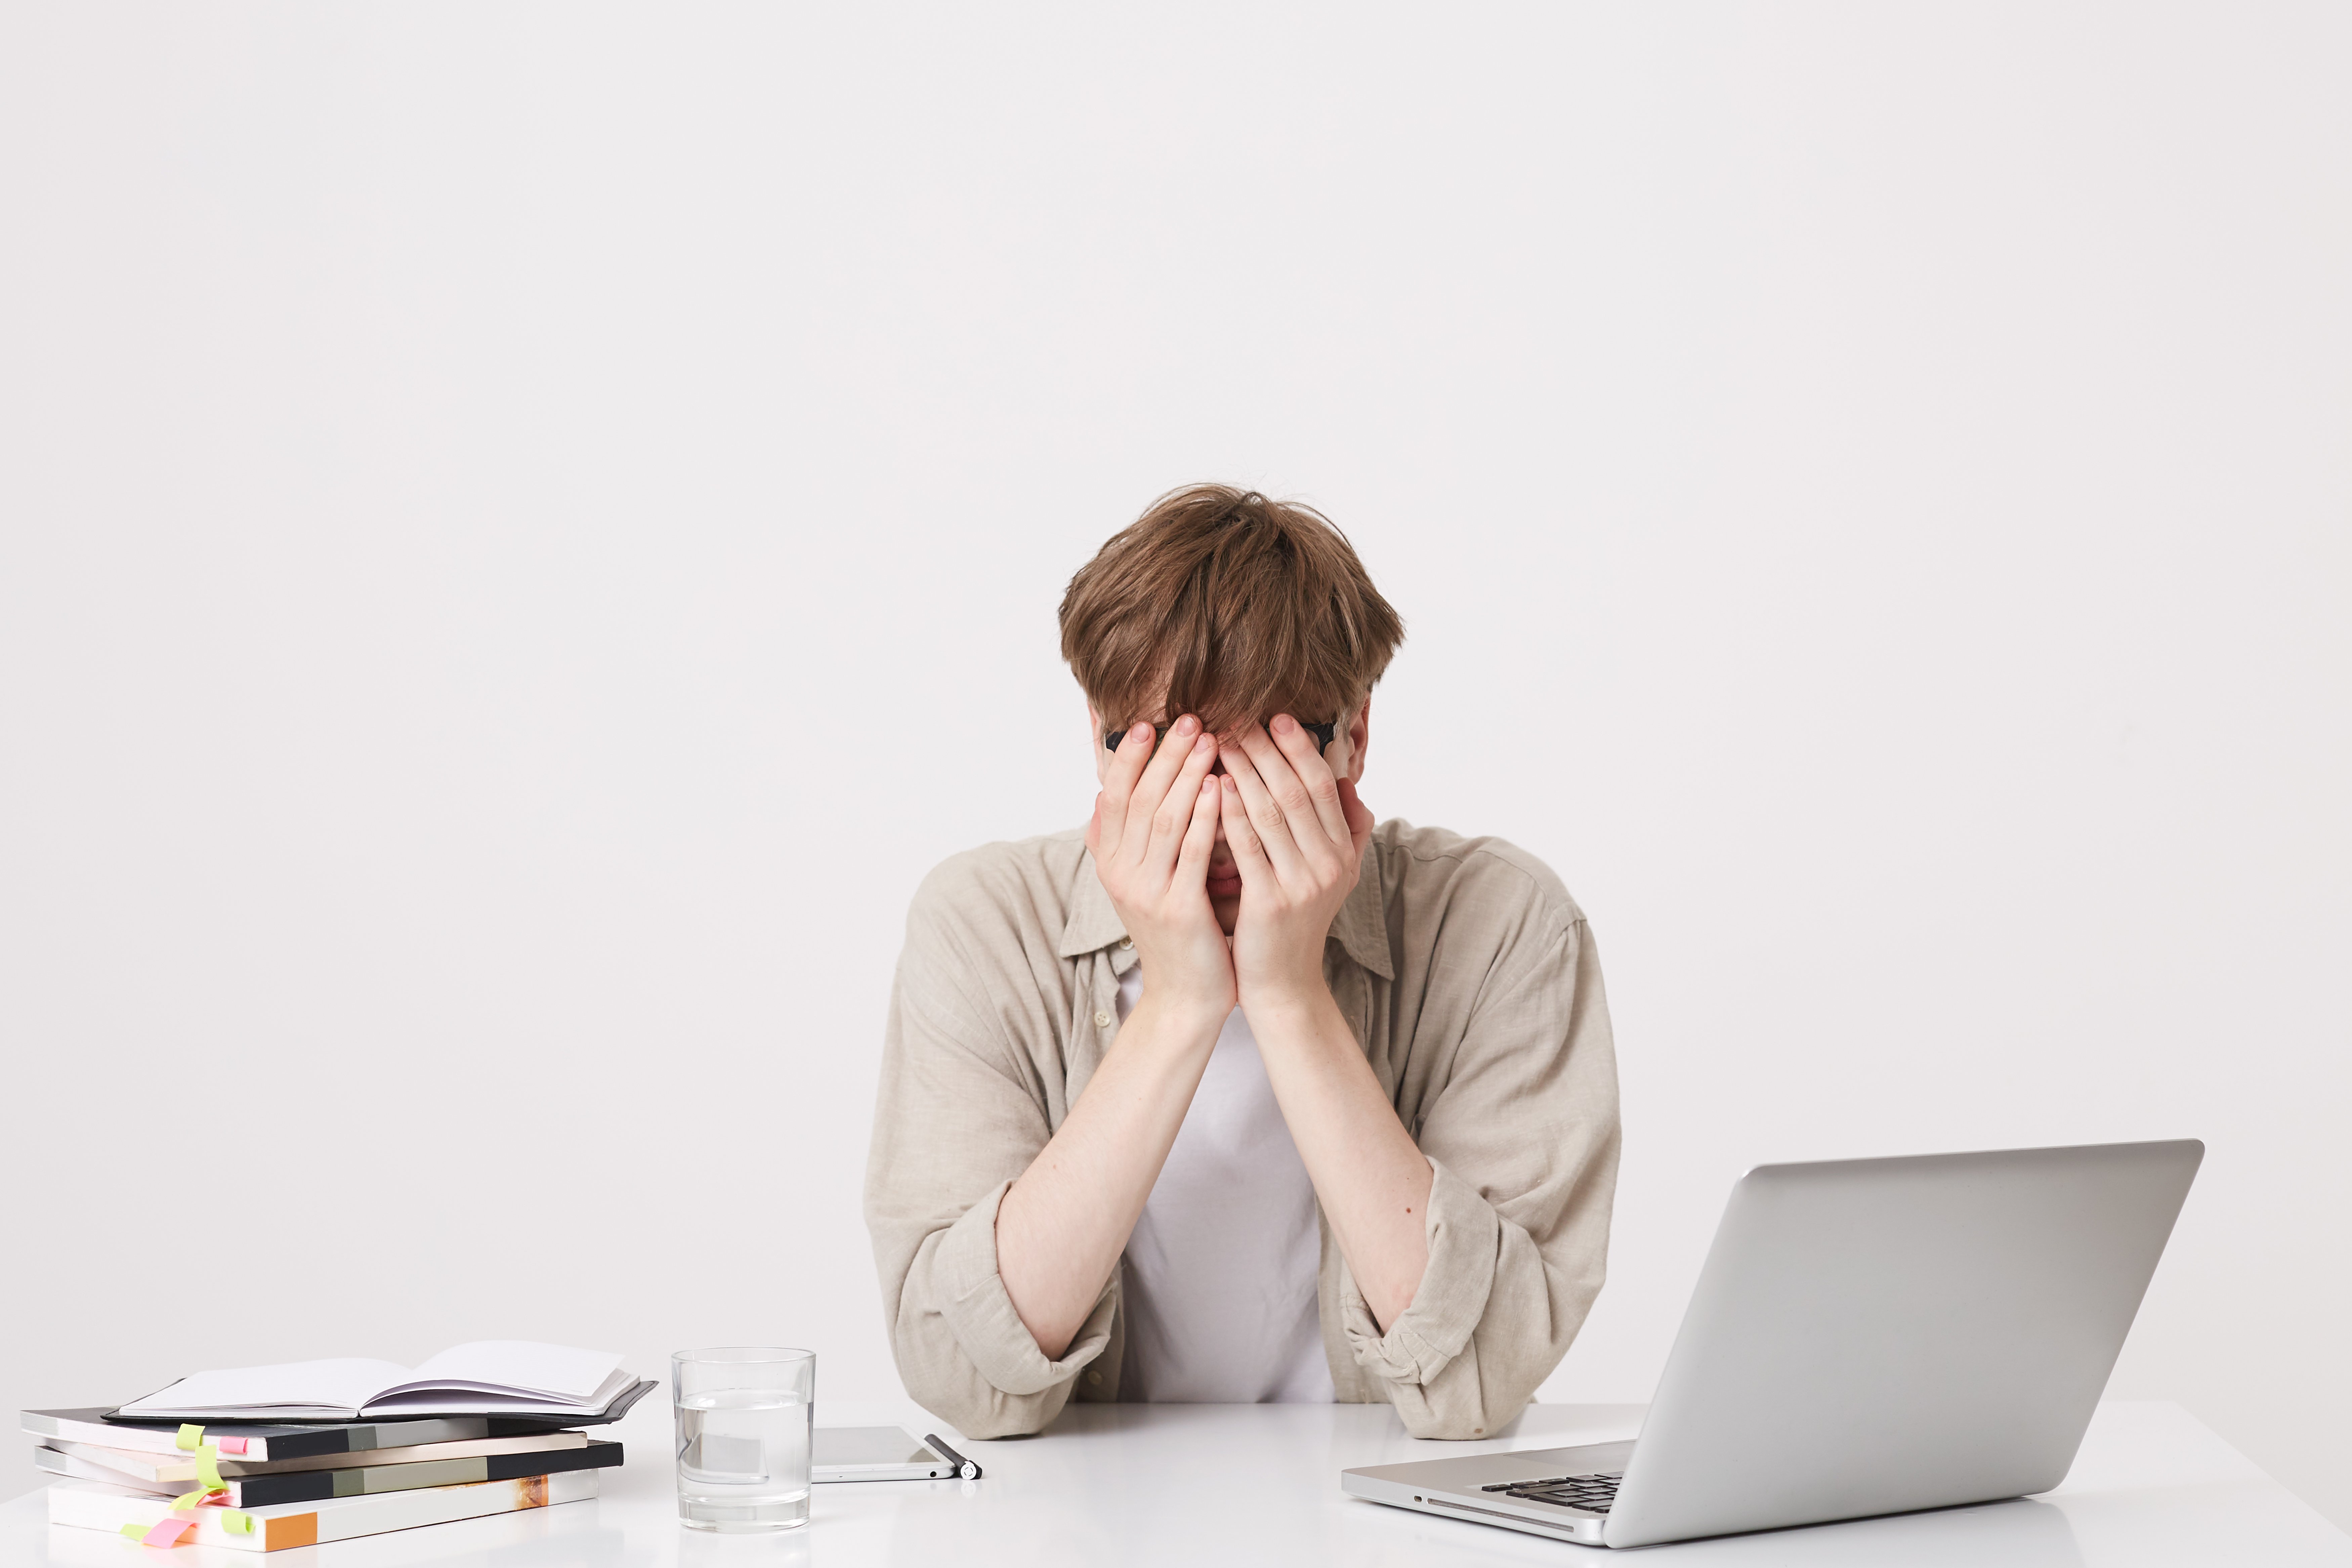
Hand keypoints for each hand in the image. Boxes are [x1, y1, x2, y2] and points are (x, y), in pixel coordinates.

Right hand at [1087, 716, 1233, 1023]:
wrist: (1185, 995)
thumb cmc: (1174, 932)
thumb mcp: (1140, 882)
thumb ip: (1122, 840)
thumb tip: (1101, 794)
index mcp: (1110, 862)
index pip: (1114, 796)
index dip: (1128, 757)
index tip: (1148, 723)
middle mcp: (1120, 873)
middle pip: (1140, 799)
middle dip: (1165, 756)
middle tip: (1190, 719)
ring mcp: (1146, 892)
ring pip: (1164, 819)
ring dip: (1187, 775)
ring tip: (1209, 740)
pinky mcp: (1177, 909)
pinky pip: (1191, 853)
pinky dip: (1204, 817)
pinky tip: (1219, 788)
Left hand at [1217, 716, 1375, 1008]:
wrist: (1283, 983)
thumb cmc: (1295, 921)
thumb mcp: (1332, 875)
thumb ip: (1343, 830)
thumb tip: (1347, 784)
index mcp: (1343, 852)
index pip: (1323, 786)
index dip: (1300, 749)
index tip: (1276, 717)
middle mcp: (1329, 865)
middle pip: (1296, 791)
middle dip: (1267, 751)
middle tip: (1238, 718)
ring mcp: (1302, 884)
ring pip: (1271, 812)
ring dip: (1244, 771)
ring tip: (1220, 741)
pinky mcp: (1271, 902)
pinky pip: (1247, 846)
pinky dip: (1231, 812)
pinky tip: (1213, 786)